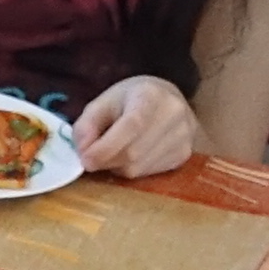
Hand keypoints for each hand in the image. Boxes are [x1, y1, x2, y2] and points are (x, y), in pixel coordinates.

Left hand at [69, 77, 201, 178]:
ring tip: (117, 150)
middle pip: (133, 153)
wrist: (165, 98)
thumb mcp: (102, 103)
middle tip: (94, 156)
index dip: (106, 148)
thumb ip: (86, 125)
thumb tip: (83, 153)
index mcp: (151, 95)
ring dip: (118, 167)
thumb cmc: (129, 100)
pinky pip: (150, 174)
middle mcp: (174, 115)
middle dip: (107, 160)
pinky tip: (134, 154)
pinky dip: (134, 170)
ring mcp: (184, 136)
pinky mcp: (185, 155)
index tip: (85, 160)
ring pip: (139, 168)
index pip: (131, 126)